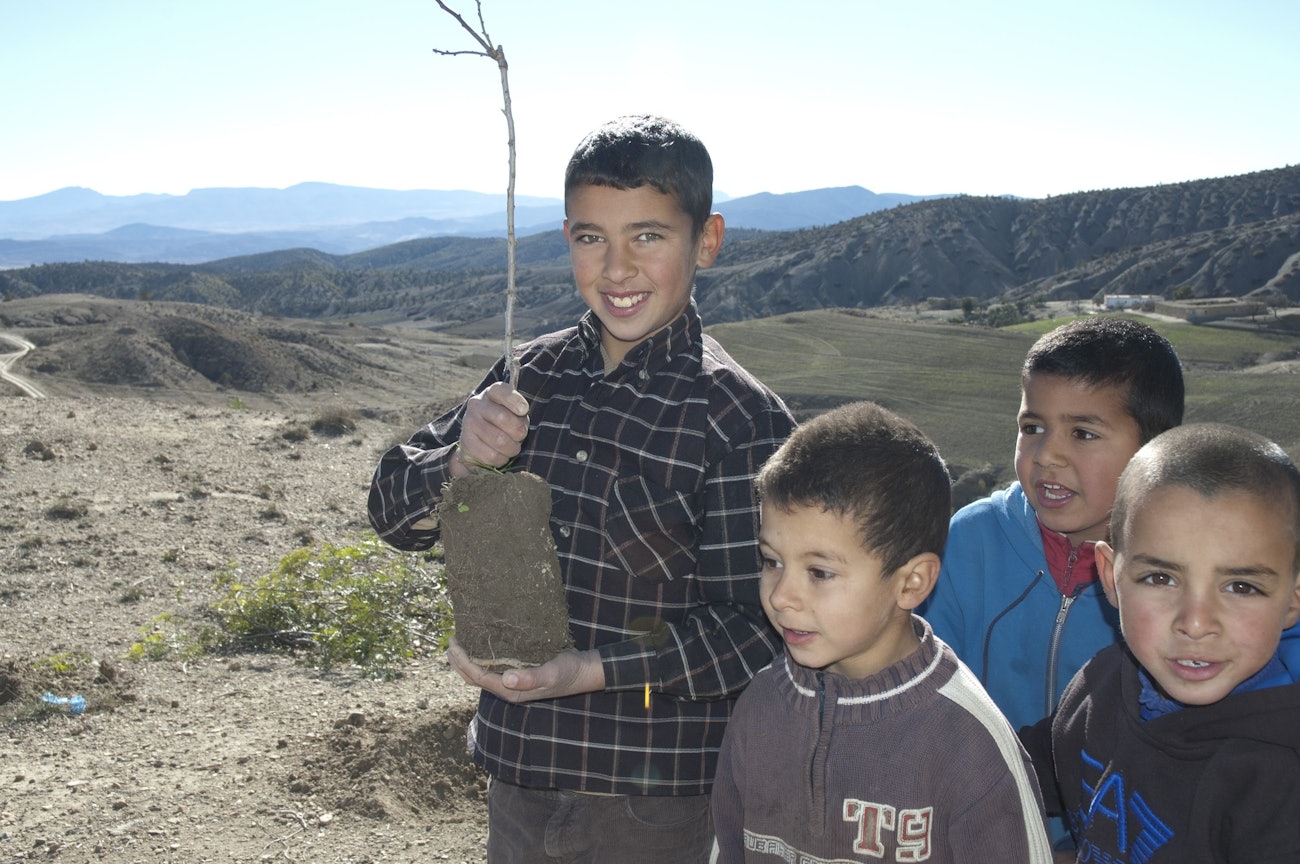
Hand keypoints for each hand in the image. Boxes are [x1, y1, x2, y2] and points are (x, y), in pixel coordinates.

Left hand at [447, 637, 605, 702]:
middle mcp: (508, 689)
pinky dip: (480, 657)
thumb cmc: (569, 672)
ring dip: (466, 660)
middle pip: (474, 678)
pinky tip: (480, 645)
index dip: (463, 662)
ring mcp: (512, 683)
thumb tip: (506, 678)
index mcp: (512, 692)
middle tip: (450, 640)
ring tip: (458, 643)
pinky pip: (492, 667)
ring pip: (481, 673)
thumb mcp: (552, 673)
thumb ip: (530, 678)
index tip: (454, 644)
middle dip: (458, 662)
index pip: (479, 677)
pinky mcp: (517, 673)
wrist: (584, 671)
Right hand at [453, 382, 528, 475]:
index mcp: (492, 393)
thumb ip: (520, 411)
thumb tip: (522, 411)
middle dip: (518, 431)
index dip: (515, 401)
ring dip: (512, 448)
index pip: (502, 391)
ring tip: (512, 447)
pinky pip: (492, 455)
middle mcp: (477, 404)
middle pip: (503, 418)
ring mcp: (469, 423)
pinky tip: (501, 454)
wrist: (478, 441)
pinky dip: (502, 458)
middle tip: (520, 436)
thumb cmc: (504, 423)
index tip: (524, 410)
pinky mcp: (466, 442)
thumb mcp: (515, 413)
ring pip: (499, 440)